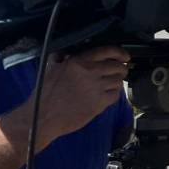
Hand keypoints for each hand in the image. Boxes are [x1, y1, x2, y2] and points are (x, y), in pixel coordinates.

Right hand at [14, 47, 129, 147]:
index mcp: (79, 61)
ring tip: (110, 84)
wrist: (43, 117)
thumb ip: (61, 57)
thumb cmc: (44, 94)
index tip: (125, 56)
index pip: (108, 51)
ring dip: (117, 82)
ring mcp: (97, 88)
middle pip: (118, 66)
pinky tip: (106, 95)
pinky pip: (116, 95)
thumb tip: (68, 52)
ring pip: (119, 81)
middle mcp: (90, 72)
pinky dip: (113, 94)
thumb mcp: (50, 69)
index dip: (120, 52)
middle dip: (121, 69)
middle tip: (118, 72)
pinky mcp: (100, 103)